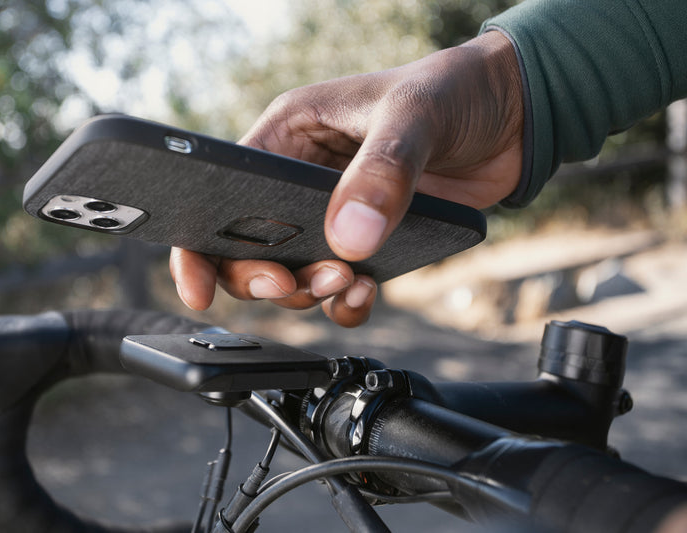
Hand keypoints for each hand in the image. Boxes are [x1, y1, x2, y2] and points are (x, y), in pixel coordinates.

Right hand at [171, 30, 523, 326]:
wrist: (512, 115)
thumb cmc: (452, 90)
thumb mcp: (413, 117)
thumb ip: (381, 173)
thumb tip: (348, 239)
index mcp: (287, 136)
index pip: (219, 193)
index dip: (198, 245)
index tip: (199, 287)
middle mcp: (299, 180)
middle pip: (248, 248)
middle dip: (265, 277)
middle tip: (296, 284)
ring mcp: (332, 215)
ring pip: (293, 274)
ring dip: (310, 291)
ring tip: (346, 281)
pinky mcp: (367, 240)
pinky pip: (339, 288)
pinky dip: (345, 304)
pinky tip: (366, 292)